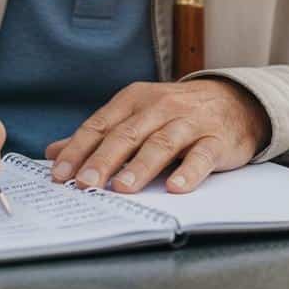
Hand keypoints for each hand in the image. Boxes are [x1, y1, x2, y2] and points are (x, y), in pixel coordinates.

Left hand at [45, 79, 270, 194]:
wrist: (233, 101)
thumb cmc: (175, 113)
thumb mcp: (135, 116)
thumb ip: (98, 135)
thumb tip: (54, 152)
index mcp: (134, 101)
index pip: (100, 126)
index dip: (78, 149)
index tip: (59, 173)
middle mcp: (159, 107)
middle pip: (127, 134)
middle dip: (104, 159)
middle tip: (85, 182)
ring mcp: (189, 123)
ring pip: (161, 143)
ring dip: (140, 166)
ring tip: (122, 187)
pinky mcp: (216, 140)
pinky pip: (201, 156)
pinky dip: (188, 172)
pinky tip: (175, 188)